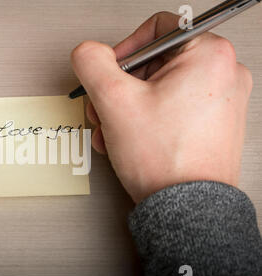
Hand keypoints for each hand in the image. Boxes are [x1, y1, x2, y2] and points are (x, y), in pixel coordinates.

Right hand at [71, 12, 252, 202]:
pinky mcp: (214, 124)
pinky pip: (172, 108)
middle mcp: (225, 74)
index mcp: (210, 55)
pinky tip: (130, 140)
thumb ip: (92, 63)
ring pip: (159, 88)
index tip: (110, 73)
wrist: (185, 209)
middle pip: (154, 63)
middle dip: (120, 88)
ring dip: (127, 108)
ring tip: (115, 130)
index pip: (156, 28)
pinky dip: (146, 120)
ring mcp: (222, 101)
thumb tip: (88, 53)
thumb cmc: (165, 161)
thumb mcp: (114, 101)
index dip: (123, 49)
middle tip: (106, 108)